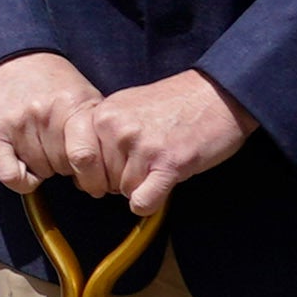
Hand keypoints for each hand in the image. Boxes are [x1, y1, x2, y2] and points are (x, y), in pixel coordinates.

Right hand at [0, 50, 97, 196]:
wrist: (11, 60)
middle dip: (67, 165)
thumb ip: (98, 126)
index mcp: (72, 105)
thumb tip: (112, 162)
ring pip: (40, 172)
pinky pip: (10, 175)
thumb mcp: (84, 94)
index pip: (85, 157)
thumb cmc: (51, 82)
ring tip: (44, 148)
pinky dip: (22, 181)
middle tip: (63, 149)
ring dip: (44, 168)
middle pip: (64, 168)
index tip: (92, 170)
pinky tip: (26, 168)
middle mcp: (44, 114)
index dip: (91, 171)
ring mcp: (18, 124)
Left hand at [72, 69, 252, 208]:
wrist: (219, 94)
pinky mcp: (168, 163)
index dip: (93, 172)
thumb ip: (102, 134)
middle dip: (120, 180)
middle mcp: (116, 129)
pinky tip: (162, 185)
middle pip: (101, 180)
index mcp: (102, 114)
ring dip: (142, 186)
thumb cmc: (174, 104)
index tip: (110, 168)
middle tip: (145, 163)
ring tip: (161, 162)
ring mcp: (141, 146)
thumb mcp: (126, 106)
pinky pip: (143, 202)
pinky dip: (150, 203)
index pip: (77, 161)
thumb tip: (81, 173)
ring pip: (123, 192)